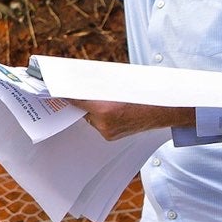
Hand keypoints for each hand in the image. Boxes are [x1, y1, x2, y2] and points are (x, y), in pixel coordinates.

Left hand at [59, 99, 194, 139]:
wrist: (169, 110)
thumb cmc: (147, 93)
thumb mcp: (121, 84)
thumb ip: (100, 87)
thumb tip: (80, 86)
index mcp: (105, 110)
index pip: (76, 100)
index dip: (65, 94)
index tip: (51, 89)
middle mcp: (104, 124)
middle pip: (83, 109)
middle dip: (82, 101)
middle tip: (78, 91)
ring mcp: (108, 132)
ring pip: (91, 118)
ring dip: (94, 110)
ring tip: (109, 101)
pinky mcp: (112, 137)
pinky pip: (99, 125)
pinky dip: (101, 117)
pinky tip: (114, 110)